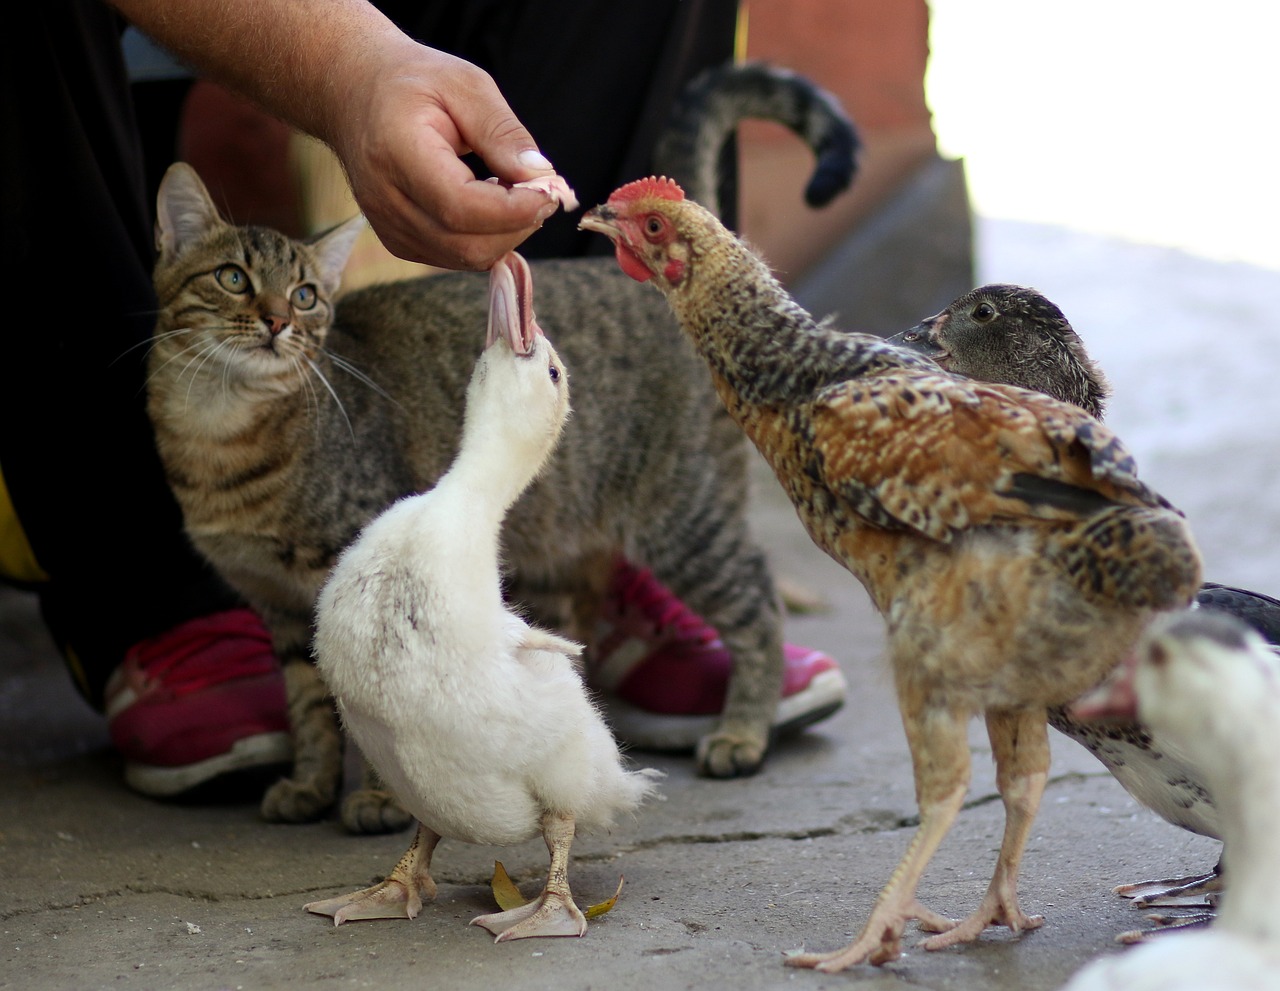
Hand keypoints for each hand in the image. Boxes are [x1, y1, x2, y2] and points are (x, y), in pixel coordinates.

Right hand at [326, 41, 566, 269]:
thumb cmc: (412, 82)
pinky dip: (486, 238)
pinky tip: (490, 203)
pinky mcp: (399, 242)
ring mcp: (389, 228)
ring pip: (466, 257)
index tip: (549, 191)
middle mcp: (386, 200)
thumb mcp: (464, 84)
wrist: (352, 94)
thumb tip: (541, 175)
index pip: (460, 207)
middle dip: (518, 225)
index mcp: (396, 153)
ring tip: (515, 192)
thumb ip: (502, 131)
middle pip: (467, 244)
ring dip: (506, 233)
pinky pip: (456, 257)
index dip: (513, 210)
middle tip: (542, 190)